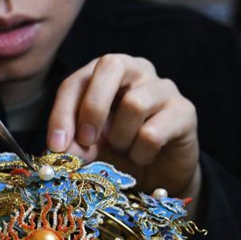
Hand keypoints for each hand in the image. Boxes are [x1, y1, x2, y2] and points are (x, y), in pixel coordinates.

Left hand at [46, 54, 200, 198]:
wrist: (159, 174)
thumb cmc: (119, 150)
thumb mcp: (88, 147)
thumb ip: (72, 145)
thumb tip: (56, 152)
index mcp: (105, 73)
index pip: (77, 81)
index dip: (62, 112)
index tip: (56, 145)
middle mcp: (136, 69)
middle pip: (110, 65)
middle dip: (93, 107)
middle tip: (87, 140)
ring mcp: (163, 87)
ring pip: (134, 103)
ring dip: (121, 137)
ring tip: (124, 150)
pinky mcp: (184, 111)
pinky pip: (153, 132)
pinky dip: (141, 153)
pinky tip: (143, 157)